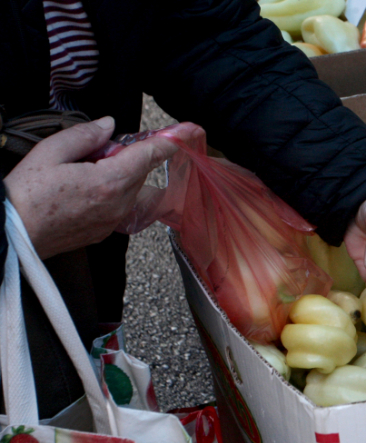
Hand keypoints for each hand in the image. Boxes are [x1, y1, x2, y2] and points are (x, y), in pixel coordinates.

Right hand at [4, 117, 201, 258]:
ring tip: (82, 172)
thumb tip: (108, 125)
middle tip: (94, 150)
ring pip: (131, 188)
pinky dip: (110, 191)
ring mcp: (113, 221)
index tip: (188, 130)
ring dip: (117, 173)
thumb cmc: (25, 195)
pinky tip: (81, 189)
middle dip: (127, 154)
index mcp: (109, 182)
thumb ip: (85, 136)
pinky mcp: (105, 231)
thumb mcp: (50, 153)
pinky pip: (120, 204)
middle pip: (140, 170)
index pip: (149, 155)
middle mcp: (119, 205)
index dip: (169, 140)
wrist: (11, 235)